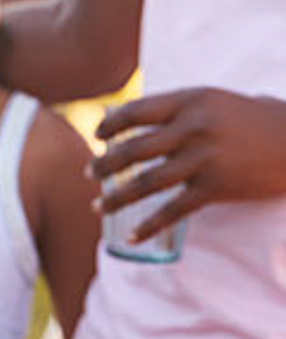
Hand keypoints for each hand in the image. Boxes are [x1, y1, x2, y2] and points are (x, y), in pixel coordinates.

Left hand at [93, 89, 285, 239]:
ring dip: (116, 197)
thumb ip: (172, 110)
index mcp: (190, 101)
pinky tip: (131, 237)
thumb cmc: (249, 119)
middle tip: (89, 174)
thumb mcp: (210, 101)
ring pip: (146, 183)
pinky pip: (173, 210)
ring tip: (97, 206)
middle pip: (133, 150)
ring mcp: (204, 159)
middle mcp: (194, 128)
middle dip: (105, 165)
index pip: (135, 112)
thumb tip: (122, 119)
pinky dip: (148, 226)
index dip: (110, 125)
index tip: (97, 136)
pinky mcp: (216, 187)